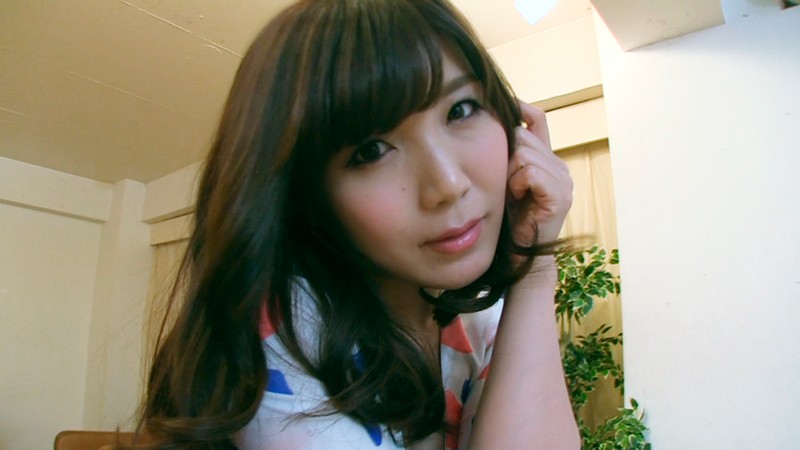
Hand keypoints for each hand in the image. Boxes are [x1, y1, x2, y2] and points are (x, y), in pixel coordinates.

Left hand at [507, 101, 572, 246]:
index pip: (538, 119)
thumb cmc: (509, 217)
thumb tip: (496, 122)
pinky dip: (518, 184)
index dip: (521, 109)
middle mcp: (560, 167)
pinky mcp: (560, 195)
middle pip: (523, 138)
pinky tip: (519, 198)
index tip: (506, 105)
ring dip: (511, 175)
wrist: (518, 251)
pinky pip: (530, 172)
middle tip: (508, 185)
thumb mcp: (504, 178)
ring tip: (514, 194)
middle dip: (507, 159)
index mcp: (548, 159)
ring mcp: (564, 181)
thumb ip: (507, 154)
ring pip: (525, 155)